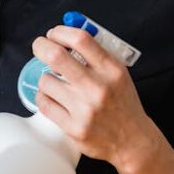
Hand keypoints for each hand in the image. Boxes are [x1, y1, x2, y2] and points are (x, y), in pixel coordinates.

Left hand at [31, 24, 157, 169]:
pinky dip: (43, 97)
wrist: (133, 141)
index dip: (60, 32)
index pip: (80, 39)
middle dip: (41, 46)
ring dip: (45, 78)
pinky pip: (44, 104)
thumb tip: (66, 33)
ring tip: (54, 83)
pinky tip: (52, 97)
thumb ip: (95, 54)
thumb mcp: (118, 73)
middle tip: (40, 47)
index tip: (53, 34)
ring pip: (45, 81)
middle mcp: (98, 88)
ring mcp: (84, 109)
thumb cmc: (122, 104)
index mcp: (111, 70)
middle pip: (56, 56)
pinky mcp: (73, 128)